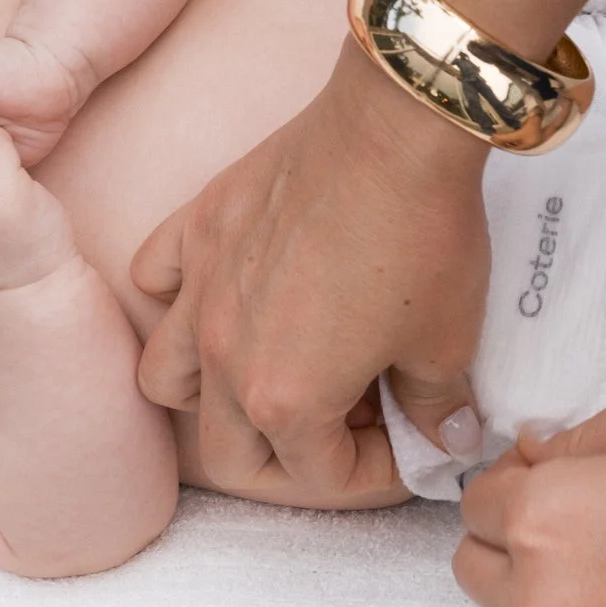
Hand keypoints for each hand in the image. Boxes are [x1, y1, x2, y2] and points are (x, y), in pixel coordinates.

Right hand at [129, 41, 489, 502]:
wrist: (397, 128)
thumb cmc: (424, 235)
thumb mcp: (450, 340)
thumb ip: (437, 406)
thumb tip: (448, 439)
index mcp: (285, 400)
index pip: (318, 478)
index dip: (375, 476)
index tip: (410, 450)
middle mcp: (224, 355)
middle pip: (229, 455)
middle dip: (289, 464)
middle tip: (346, 435)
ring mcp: (200, 290)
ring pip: (164, 378)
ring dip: (209, 397)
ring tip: (270, 376)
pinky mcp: (198, 229)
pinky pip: (154, 279)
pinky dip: (174, 298)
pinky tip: (222, 293)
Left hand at [454, 378, 605, 606]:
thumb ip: (581, 432)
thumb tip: (535, 453)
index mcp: (543, 517)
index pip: (474, 503)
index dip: (514, 484)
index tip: (555, 480)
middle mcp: (545, 601)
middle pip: (474, 573)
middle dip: (508, 545)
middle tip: (574, 530)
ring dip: (551, 603)